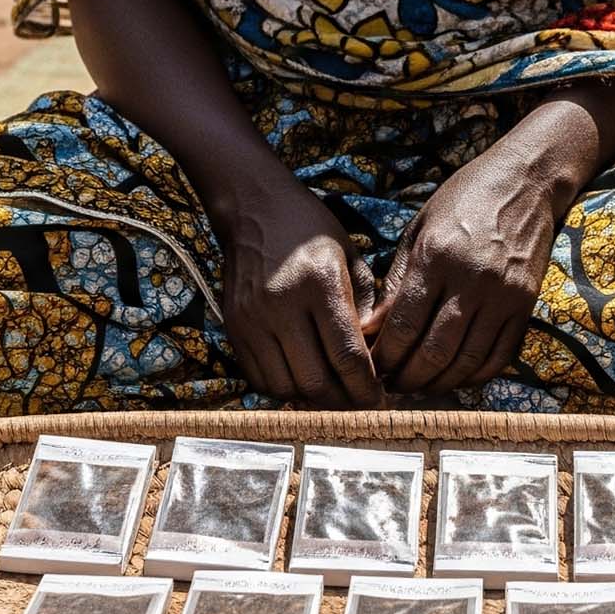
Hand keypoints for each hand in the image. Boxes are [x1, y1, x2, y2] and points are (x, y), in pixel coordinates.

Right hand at [217, 180, 382, 407]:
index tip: (379, 398)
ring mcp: (253, 320)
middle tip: (360, 403)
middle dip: (344, 402)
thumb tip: (375, 357)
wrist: (253, 210)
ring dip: (314, 400)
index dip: (366, 387)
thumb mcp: (350, 257)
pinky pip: (261, 378)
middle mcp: (282, 305)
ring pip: (286, 388)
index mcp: (319, 284)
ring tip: (334, 394)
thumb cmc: (311, 232)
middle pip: (316, 381)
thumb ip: (367, 305)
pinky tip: (304, 378)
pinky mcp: (235, 329)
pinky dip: (285, 389)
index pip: (347, 355)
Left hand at [368, 140, 557, 394]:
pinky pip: (500, 354)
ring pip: (467, 359)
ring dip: (440, 382)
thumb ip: (398, 280)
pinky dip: (476, 375)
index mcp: (435, 256)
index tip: (372, 367)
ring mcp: (503, 294)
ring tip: (420, 386)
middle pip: (434, 350)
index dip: (385, 355)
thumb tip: (373, 328)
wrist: (526, 180)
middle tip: (392, 386)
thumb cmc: (464, 198)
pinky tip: (457, 377)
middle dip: (408, 377)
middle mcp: (471, 279)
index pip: (403, 324)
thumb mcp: (420, 228)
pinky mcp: (526, 303)